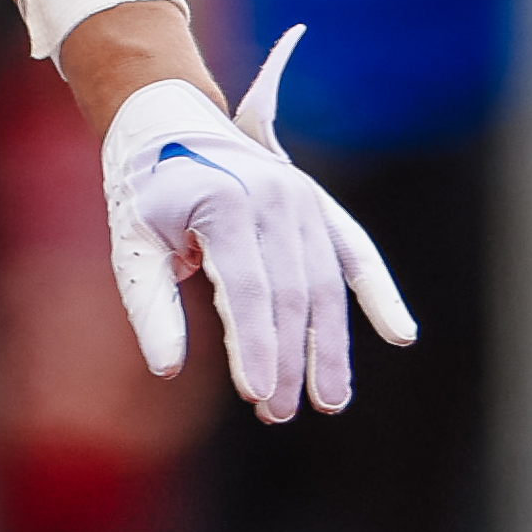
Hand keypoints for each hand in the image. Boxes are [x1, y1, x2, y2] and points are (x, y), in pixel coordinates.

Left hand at [100, 26, 417, 420]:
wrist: (166, 118)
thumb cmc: (142, 190)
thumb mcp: (131, 244)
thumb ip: (150, 306)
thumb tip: (166, 370)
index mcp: (224, 204)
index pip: (249, 291)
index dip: (255, 347)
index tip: (257, 395)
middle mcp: (273, 199)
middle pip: (292, 295)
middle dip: (289, 360)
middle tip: (277, 413)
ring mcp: (302, 199)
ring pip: (325, 284)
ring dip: (328, 347)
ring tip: (327, 400)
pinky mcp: (318, 204)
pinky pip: (356, 252)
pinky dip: (380, 292)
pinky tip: (399, 335)